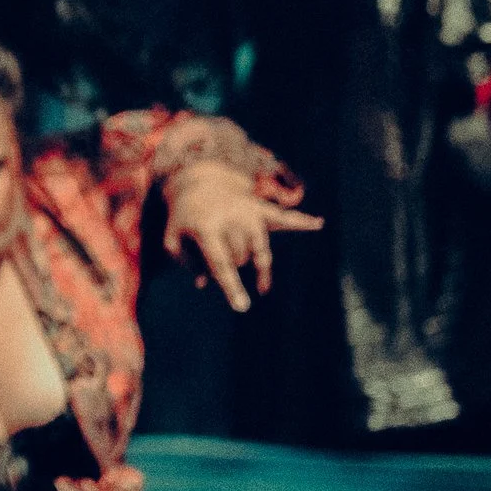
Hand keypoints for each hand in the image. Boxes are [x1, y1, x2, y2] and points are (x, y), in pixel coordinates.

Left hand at [162, 162, 322, 312]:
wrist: (197, 182)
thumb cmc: (184, 218)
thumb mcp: (172, 239)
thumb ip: (187, 263)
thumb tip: (204, 284)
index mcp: (206, 227)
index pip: (221, 263)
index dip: (232, 286)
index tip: (243, 307)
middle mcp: (231, 219)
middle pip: (240, 260)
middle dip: (231, 268)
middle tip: (217, 262)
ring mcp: (249, 213)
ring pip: (260, 252)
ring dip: (253, 265)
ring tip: (259, 284)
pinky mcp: (260, 208)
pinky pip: (283, 217)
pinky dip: (300, 221)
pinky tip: (317, 223)